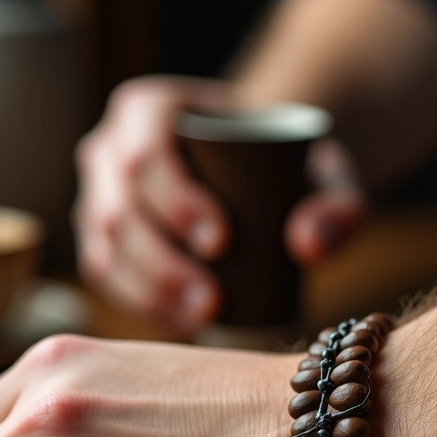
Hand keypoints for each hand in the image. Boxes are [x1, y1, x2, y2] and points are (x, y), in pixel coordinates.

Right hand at [74, 75, 364, 334]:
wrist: (263, 174)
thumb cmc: (289, 165)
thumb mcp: (327, 175)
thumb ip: (339, 205)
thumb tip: (308, 246)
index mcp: (149, 110)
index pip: (146, 153)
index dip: (175, 201)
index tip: (223, 242)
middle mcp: (110, 150)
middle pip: (119, 209)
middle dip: (163, 263)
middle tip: (214, 300)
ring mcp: (98, 198)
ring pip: (106, 249)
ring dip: (150, 292)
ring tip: (203, 319)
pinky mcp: (101, 242)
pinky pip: (105, 278)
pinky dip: (140, 305)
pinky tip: (178, 326)